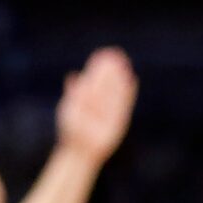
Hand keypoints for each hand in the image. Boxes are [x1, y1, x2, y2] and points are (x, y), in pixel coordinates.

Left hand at [54, 47, 136, 161]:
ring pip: (116, 90)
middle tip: (116, 53)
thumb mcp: (70, 110)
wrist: (79, 149)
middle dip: (111, 68)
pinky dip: (128, 92)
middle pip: (106, 81)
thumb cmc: (71, 129)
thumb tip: (73, 76)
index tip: (103, 53)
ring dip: (120, 77)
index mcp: (86, 96)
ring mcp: (110, 109)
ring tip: (125, 64)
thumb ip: (74, 94)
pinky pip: (124, 103)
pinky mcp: (119, 119)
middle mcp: (99, 100)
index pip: (94, 77)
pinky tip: (132, 80)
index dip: (99, 66)